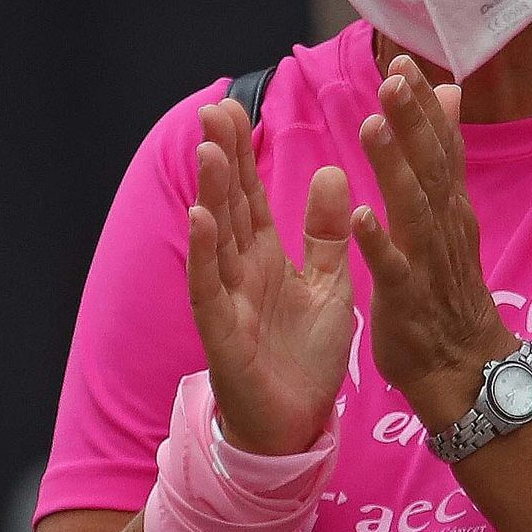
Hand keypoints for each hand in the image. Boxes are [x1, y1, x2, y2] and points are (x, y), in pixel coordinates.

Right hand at [186, 98, 355, 455]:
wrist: (297, 427)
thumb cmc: (306, 357)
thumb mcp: (329, 284)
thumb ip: (326, 233)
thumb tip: (330, 171)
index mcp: (265, 258)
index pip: (249, 196)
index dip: (241, 154)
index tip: (232, 105)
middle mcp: (240, 272)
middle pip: (228, 207)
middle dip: (221, 159)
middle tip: (213, 108)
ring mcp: (227, 302)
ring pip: (216, 240)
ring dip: (211, 195)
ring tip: (211, 149)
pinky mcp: (224, 335)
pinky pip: (210, 290)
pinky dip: (205, 254)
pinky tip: (201, 219)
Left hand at [353, 57, 511, 423]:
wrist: (462, 364)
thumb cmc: (446, 284)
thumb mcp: (448, 212)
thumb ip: (443, 153)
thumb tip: (449, 90)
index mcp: (448, 204)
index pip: (441, 145)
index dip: (424, 105)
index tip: (404, 61)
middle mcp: (444, 225)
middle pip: (431, 165)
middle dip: (412, 120)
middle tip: (393, 76)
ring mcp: (428, 262)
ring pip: (413, 207)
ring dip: (394, 167)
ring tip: (371, 127)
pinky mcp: (408, 299)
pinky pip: (393, 268)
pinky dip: (379, 241)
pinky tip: (360, 216)